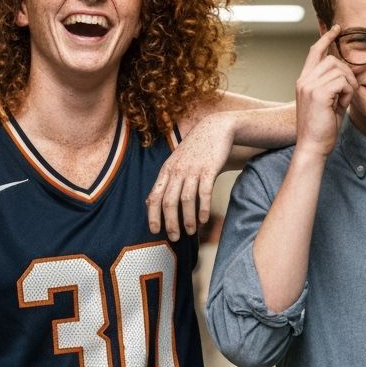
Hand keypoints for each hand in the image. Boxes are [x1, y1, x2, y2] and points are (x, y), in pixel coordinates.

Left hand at [147, 112, 234, 241]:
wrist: (215, 128)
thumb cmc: (195, 149)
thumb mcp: (175, 162)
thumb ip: (165, 182)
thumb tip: (149, 202)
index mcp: (166, 170)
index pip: (154, 196)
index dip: (153, 215)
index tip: (155, 231)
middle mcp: (177, 170)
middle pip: (168, 201)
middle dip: (170, 222)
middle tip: (174, 238)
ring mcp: (193, 169)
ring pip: (186, 199)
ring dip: (187, 218)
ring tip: (190, 231)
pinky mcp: (209, 168)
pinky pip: (204, 192)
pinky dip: (203, 208)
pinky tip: (203, 219)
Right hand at [294, 25, 357, 159]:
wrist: (312, 146)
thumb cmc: (322, 128)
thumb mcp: (329, 102)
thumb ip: (334, 85)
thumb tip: (348, 72)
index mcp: (304, 81)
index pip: (315, 51)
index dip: (326, 37)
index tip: (337, 28)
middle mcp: (304, 80)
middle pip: (333, 59)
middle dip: (347, 73)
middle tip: (347, 93)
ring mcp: (309, 85)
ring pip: (339, 69)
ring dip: (348, 85)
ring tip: (343, 101)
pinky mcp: (318, 93)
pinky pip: (342, 82)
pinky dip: (347, 92)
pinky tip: (342, 104)